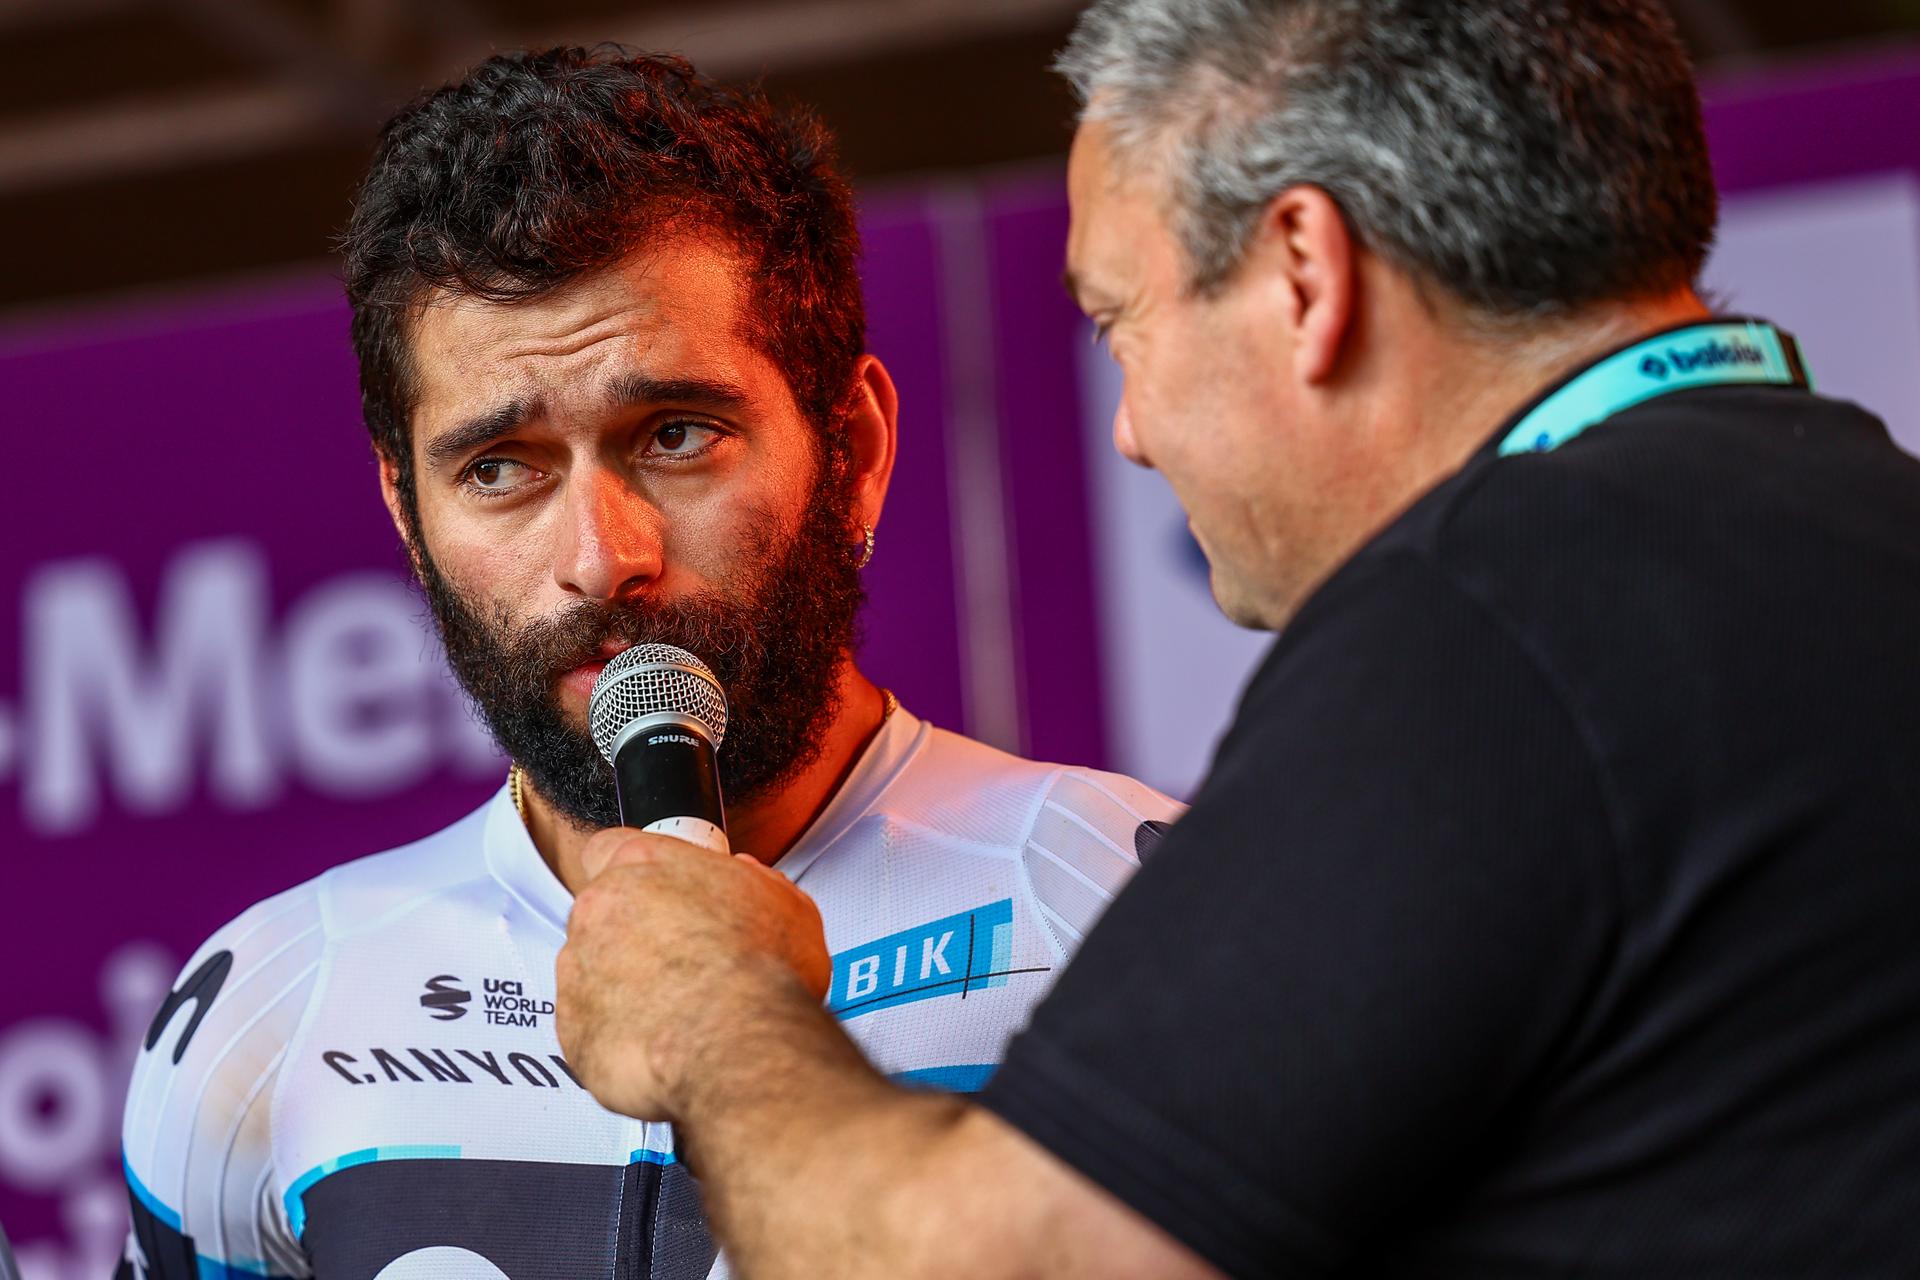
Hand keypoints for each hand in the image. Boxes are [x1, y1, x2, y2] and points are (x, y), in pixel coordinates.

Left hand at [555, 829, 832, 1120]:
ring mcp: (579, 967)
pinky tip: (657, 1040)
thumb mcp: (786, 904)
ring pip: (590, 973)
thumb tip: (749, 881)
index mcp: (645, 863)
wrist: (736, 1042)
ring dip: (621, 988)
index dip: (631, 875)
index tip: (654, 894)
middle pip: (600, 913)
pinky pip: (586, 1028)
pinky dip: (615, 1036)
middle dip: (631, 936)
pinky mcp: (572, 1026)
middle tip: (677, 960)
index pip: (609, 848)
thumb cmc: (761, 972)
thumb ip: (754, 881)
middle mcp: (601, 908)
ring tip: (674, 1009)